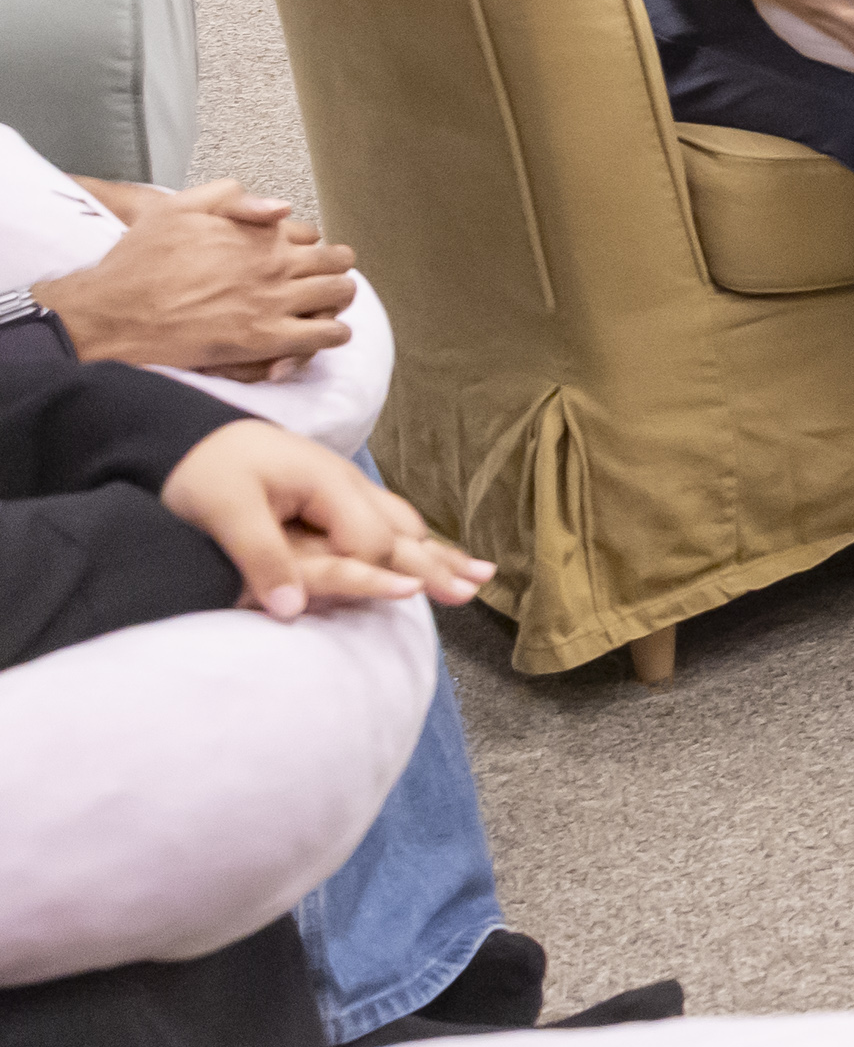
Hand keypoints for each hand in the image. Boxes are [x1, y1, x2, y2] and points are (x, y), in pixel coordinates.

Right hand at [41, 181, 357, 375]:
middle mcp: (273, 264)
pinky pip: (324, 336)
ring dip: (338, 298)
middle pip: (335, 262)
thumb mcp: (176, 207)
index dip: (308, 246)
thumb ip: (231, 197)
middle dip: (335, 268)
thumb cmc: (138, 262)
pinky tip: (323, 334)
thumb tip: (280, 207)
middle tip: (328, 278)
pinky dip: (332, 334)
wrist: (112, 314)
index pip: (310, 235)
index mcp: (257, 234)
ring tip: (329, 305)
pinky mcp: (265, 339)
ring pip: (338, 296)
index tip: (302, 256)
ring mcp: (273, 302)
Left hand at [158, 416, 486, 618]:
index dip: (380, 573)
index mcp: (327, 484)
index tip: (401, 598)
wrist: (184, 435)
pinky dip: (416, 540)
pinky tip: (429, 550)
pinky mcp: (333, 495)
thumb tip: (293, 611)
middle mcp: (347, 485)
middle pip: (400, 530)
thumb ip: (262, 558)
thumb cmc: (203, 469)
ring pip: (402, 523)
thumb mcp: (223, 512)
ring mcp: (344, 489)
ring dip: (438, 551)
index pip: (369, 541)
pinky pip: (386, 520)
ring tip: (477, 574)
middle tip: (475, 590)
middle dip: (439, 561)